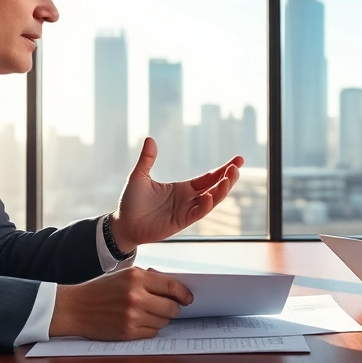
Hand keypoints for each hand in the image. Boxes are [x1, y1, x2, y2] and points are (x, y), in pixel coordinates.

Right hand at [50, 267, 193, 340]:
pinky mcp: (128, 332)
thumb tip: (173, 287)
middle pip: (172, 308)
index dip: (184, 294)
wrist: (74, 308)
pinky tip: (139, 322)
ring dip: (160, 319)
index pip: (172, 286)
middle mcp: (136, 296)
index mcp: (136, 277)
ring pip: (163, 322)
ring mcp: (132, 316)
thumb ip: (148, 279)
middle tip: (169, 307)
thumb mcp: (123, 275)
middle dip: (173, 308)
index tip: (188, 298)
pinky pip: (152, 333)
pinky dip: (150, 329)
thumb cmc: (100, 290)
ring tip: (147, 314)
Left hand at [108, 137, 243, 250]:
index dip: (223, 169)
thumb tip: (149, 139)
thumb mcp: (139, 176)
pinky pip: (197, 213)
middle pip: (215, 188)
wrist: (123, 224)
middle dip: (228, 178)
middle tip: (237, 167)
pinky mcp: (180, 222)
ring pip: (211, 200)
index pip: (209, 177)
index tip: (238, 160)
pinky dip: (205, 206)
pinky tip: (209, 196)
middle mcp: (189, 199)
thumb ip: (147, 159)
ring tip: (230, 177)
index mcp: (183, 188)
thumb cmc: (131, 202)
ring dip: (221, 190)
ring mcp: (186, 211)